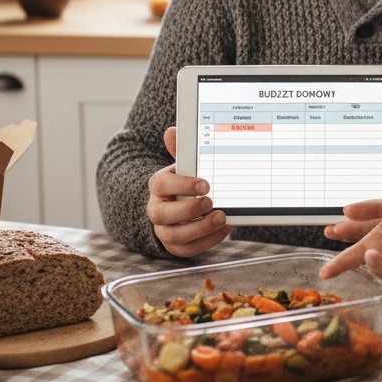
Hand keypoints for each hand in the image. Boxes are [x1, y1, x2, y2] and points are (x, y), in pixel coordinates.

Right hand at [147, 126, 231, 257]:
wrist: (181, 201)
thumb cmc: (186, 181)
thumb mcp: (185, 164)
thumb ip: (182, 150)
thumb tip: (172, 131)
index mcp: (158, 186)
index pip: (161, 185)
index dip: (182, 185)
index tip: (205, 184)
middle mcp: (156, 209)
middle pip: (162, 215)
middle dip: (189, 210)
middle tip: (212, 202)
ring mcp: (164, 230)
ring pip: (174, 236)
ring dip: (200, 229)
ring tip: (222, 217)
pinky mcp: (176, 246)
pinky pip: (188, 250)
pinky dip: (208, 241)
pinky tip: (224, 229)